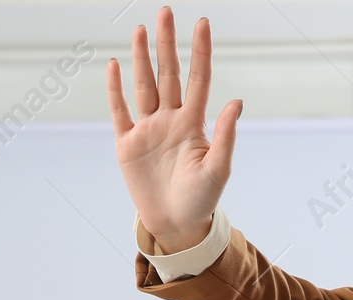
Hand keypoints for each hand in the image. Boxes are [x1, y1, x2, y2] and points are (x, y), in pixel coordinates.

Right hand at [106, 6, 241, 247]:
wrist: (176, 225)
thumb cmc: (202, 199)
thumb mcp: (218, 168)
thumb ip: (225, 135)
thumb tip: (237, 101)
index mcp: (194, 124)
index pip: (197, 79)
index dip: (199, 51)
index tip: (201, 23)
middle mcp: (170, 120)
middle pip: (167, 74)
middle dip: (167, 44)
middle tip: (165, 12)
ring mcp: (147, 129)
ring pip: (144, 86)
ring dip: (142, 58)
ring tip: (140, 30)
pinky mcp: (127, 144)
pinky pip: (120, 110)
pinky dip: (116, 89)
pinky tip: (115, 65)